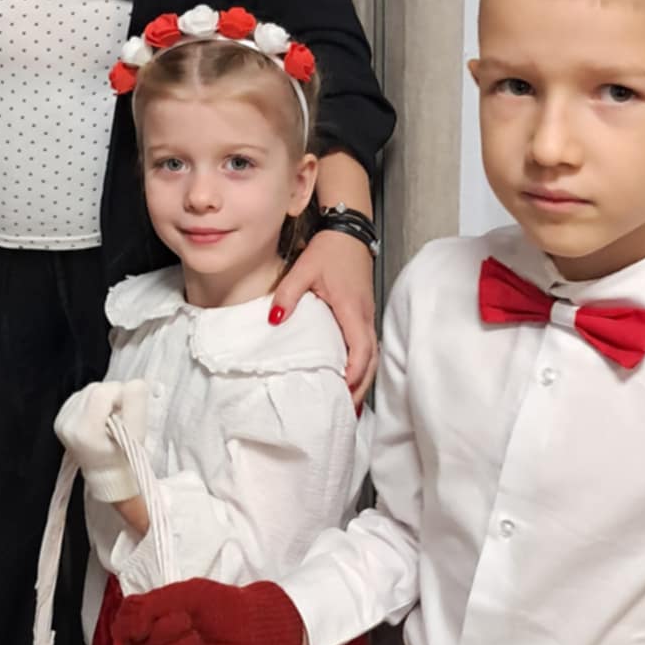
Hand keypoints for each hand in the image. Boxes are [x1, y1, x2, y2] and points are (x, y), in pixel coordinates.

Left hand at [55, 381, 149, 501]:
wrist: (105, 472)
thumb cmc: (123, 457)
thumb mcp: (137, 434)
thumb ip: (136, 405)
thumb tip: (135, 383)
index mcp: (84, 430)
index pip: (103, 392)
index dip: (120, 396)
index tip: (125, 413)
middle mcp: (67, 423)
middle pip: (95, 388)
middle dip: (112, 397)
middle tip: (119, 416)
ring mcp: (61, 419)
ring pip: (88, 390)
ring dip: (103, 399)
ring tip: (109, 419)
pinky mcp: (61, 416)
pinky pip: (81, 396)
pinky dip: (93, 403)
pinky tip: (98, 418)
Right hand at [113, 578, 306, 644]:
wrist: (253, 630)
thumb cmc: (224, 608)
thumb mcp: (186, 593)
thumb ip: (149, 606)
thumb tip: (126, 630)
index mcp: (150, 620)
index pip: (122, 625)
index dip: (135, 624)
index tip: (156, 616)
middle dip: (168, 632)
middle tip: (191, 625)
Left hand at [273, 230, 377, 403]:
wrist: (349, 232)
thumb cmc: (329, 251)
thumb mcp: (303, 269)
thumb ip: (288, 295)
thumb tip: (274, 320)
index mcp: (351, 309)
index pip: (360, 349)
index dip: (353, 373)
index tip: (342, 391)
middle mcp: (364, 316)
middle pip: (370, 361)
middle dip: (360, 387)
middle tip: (346, 411)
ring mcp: (367, 315)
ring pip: (371, 356)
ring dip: (362, 380)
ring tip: (349, 403)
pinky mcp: (363, 314)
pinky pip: (367, 347)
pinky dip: (361, 366)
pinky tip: (351, 378)